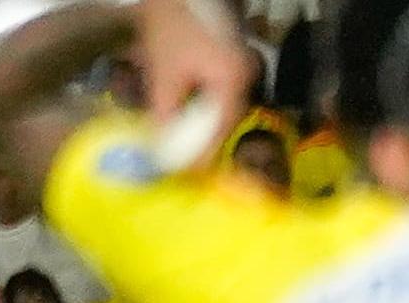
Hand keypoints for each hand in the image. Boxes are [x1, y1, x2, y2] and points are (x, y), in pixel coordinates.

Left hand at [133, 0, 253, 145]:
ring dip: (195, 117)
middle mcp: (245, 77)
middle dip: (197, 135)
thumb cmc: (174, 23)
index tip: (186, 173)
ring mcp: (241, 67)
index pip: (221, 129)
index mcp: (233, 82)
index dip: (202, 153)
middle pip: (222, 118)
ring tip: (174, 128)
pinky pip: (216, 89)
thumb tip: (163, 144)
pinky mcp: (230, 59)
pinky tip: (177, 101)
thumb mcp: (163, 68)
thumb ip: (165, 109)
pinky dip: (197, 99)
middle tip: (176, 153)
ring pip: (218, 104)